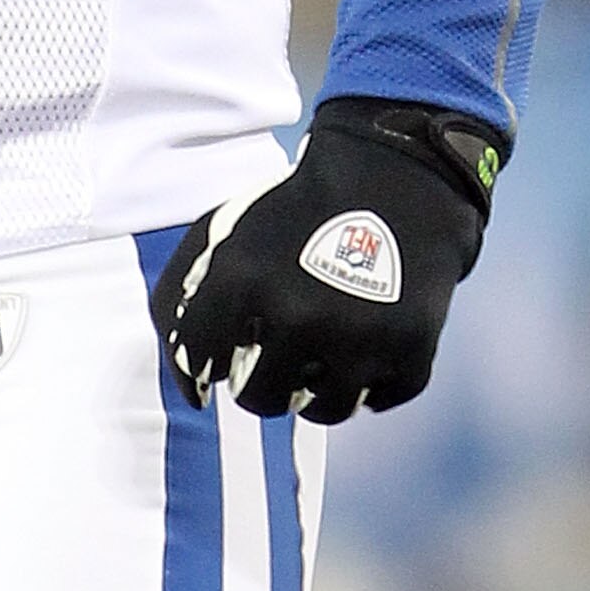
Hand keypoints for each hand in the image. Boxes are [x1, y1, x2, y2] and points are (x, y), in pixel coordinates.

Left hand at [150, 97, 501, 423]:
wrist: (391, 180)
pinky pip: (376, 401)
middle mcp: (298, 314)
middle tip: (274, 358)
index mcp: (241, 281)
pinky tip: (361, 347)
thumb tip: (188, 386)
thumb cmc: (293, 214)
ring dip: (313, 391)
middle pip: (258, 399)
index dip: (204, 362)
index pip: (197, 363)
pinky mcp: (410, 351)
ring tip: (316, 358)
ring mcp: (358, 338)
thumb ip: (179, 298)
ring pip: (320, 410)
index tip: (220, 356)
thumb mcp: (220, 234)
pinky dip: (367, 382)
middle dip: (259, 383)